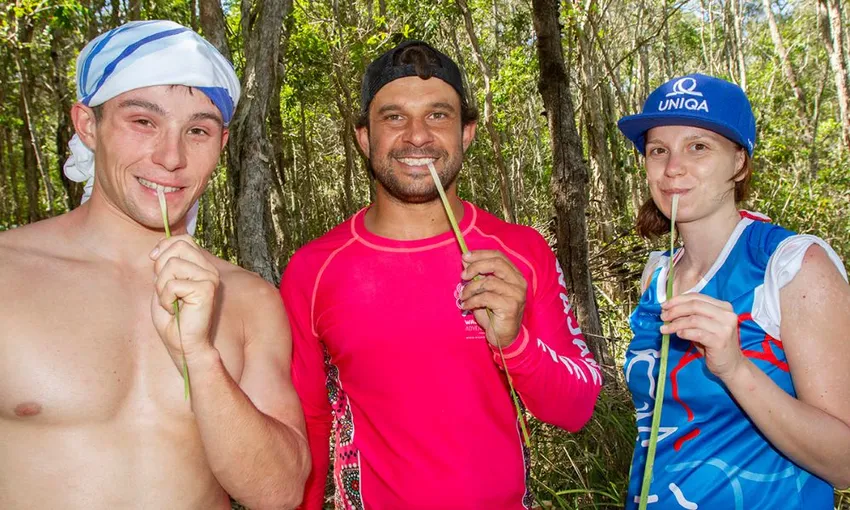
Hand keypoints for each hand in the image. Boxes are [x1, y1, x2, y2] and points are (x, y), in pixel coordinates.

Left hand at [150, 235, 219, 369]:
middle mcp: (209, 270)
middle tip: (166, 290)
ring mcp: (210, 278)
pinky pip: (173, 284)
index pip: (183, 240)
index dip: (164, 247)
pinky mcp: (206, 289)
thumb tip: (158, 247)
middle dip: (161, 268)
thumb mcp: (163, 284)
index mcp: (201, 266)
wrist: (183, 343)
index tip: (154, 261)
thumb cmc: (172, 318)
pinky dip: (166, 298)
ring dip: (162, 286)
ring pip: (173, 264)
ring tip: (171, 301)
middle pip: (178, 247)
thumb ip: (165, 264)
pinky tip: (174, 309)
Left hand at [459, 250, 526, 347]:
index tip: (464, 257)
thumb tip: (465, 260)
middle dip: (475, 267)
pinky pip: (485, 298)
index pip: (498, 256)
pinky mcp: (510, 306)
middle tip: (462, 276)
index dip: (481, 254)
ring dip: (470, 288)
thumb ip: (477, 275)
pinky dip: (471, 301)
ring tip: (463, 296)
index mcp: (515, 275)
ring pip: (488, 282)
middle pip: (496, 264)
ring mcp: (516, 294)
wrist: (504, 337)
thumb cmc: (494, 313)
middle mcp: (518, 283)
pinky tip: (466, 306)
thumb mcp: (483, 291)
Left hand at [660, 293, 744, 380]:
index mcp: (723, 307)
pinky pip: (697, 333)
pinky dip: (684, 333)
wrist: (731, 365)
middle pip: (694, 305)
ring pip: (693, 319)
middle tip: (663, 316)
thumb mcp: (704, 326)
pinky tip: (678, 335)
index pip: (697, 297)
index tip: (664, 305)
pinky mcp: (720, 341)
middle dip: (675, 310)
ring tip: (665, 329)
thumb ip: (692, 315)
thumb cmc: (714, 344)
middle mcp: (726, 315)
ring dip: (676, 323)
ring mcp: (725, 328)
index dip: (678, 300)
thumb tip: (669, 309)